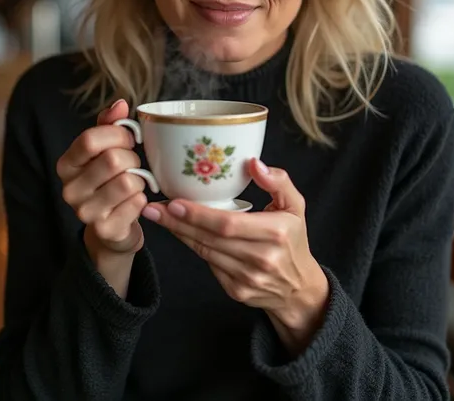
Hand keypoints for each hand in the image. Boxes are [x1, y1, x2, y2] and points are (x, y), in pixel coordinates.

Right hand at [57, 99, 146, 255]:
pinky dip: (143, 198)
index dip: (118, 135)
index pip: (90, 139)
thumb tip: (120, 104)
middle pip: (112, 159)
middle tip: (133, 164)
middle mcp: (69, 190)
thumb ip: (110, 125)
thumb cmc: (108, 180)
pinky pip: (137, 202)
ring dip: (139, 179)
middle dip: (132, 158)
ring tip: (134, 182)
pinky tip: (135, 201)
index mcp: (66, 164)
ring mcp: (85, 213)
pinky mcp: (105, 230)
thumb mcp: (105, 149)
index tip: (129, 139)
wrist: (112, 227)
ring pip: (127, 181)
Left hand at [142, 158, 328, 353]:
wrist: (299, 289)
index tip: (174, 202)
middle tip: (154, 207)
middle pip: (210, 239)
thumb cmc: (294, 239)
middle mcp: (261, 259)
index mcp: (275, 233)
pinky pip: (209, 264)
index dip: (198, 214)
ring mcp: (247, 279)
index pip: (228, 224)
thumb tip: (253, 163)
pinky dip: (194, 247)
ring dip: (180, 234)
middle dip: (178, 223)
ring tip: (159, 217)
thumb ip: (278, 181)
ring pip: (205, 252)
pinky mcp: (236, 291)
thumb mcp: (296, 205)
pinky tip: (181, 232)